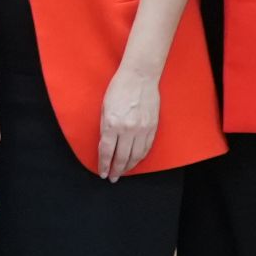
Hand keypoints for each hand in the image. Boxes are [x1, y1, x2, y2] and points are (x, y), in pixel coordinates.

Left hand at [97, 63, 160, 180]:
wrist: (139, 77)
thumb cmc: (119, 89)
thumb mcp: (104, 108)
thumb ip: (105, 128)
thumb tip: (105, 146)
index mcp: (112, 124)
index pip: (106, 151)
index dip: (104, 165)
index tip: (103, 173)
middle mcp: (127, 129)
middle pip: (121, 157)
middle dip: (116, 170)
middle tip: (112, 177)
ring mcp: (142, 129)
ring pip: (135, 156)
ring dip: (128, 166)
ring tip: (123, 171)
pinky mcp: (152, 127)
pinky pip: (146, 148)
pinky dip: (140, 157)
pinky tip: (135, 161)